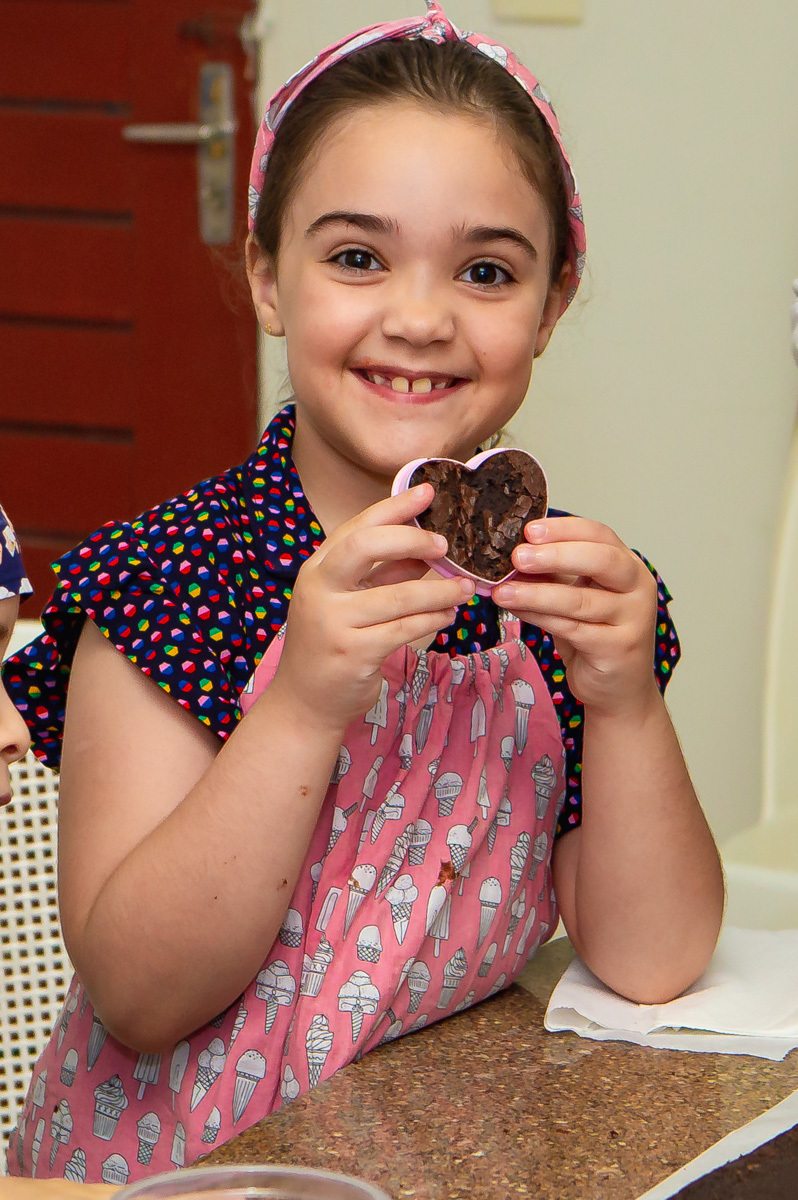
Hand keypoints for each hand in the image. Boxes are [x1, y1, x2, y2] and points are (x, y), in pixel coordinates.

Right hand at [271, 485, 474, 732]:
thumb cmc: (332, 644)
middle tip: (446, 545)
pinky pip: (404, 628)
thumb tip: (428, 544)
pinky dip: (432, 620)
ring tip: (464, 588)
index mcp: (318, 569)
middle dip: (411, 538)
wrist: (305, 702)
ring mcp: (333, 622)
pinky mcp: (353, 653)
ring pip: (398, 595)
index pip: (357, 527)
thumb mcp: (351, 600)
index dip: (394, 507)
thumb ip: (384, 573)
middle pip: (364, 546)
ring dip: (439, 591)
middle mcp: (319, 590)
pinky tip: (448, 616)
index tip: (427, 492)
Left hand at [492, 517, 658, 715]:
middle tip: (518, 556)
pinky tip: (516, 611)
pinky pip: (573, 629)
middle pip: (601, 560)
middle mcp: (638, 588)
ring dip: (536, 593)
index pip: (600, 535)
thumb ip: (553, 575)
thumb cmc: (595, 636)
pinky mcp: (618, 649)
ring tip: (502, 590)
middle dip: (556, 554)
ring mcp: (633, 620)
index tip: (529, 530)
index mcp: (628, 566)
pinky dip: (540, 618)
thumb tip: (510, 556)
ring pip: (580, 600)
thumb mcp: (575, 597)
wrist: (618, 689)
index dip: (565, 529)